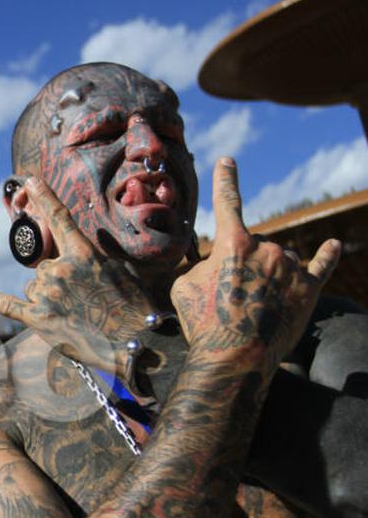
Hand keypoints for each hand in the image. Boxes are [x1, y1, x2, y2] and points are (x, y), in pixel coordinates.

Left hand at [0, 176, 154, 372]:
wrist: (134, 344)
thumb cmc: (133, 308)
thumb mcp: (121, 270)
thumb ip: (96, 254)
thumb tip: (84, 242)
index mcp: (82, 254)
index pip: (60, 218)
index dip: (45, 197)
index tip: (31, 180)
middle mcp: (60, 270)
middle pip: (45, 267)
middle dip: (60, 282)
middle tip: (86, 303)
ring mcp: (47, 294)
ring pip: (35, 288)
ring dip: (49, 299)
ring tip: (76, 317)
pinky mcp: (37, 319)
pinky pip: (6, 304)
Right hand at [170, 157, 340, 373]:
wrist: (236, 357)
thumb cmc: (204, 322)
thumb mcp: (184, 286)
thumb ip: (200, 265)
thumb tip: (213, 264)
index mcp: (233, 242)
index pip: (228, 201)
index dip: (225, 179)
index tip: (227, 161)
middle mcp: (266, 247)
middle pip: (254, 244)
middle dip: (240, 263)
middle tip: (227, 296)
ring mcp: (290, 267)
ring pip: (279, 257)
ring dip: (267, 272)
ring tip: (253, 303)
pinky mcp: (308, 289)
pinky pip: (320, 265)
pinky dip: (326, 256)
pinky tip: (333, 245)